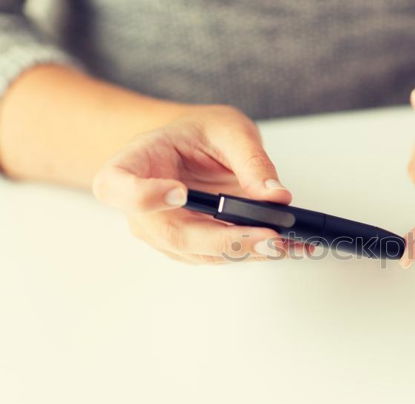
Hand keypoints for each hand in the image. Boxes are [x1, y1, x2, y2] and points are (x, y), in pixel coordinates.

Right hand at [93, 105, 305, 263]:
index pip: (117, 186)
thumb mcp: (228, 129)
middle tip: (270, 237)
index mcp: (134, 164)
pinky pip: (220, 256)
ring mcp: (164, 233)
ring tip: (289, 243)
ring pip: (201, 253)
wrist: (194, 148)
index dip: (144, 196)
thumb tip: (276, 196)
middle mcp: (142, 207)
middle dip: (226, 240)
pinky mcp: (191, 248)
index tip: (180, 194)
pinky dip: (254, 252)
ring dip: (246, 252)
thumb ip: (251, 160)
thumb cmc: (200, 134)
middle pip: (173, 234)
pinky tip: (287, 245)